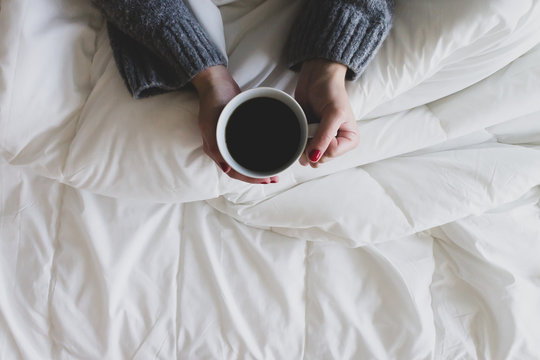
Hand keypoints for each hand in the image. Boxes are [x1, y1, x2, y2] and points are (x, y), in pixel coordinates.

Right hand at [192, 66, 278, 183]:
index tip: (267, 180)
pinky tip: (267, 154)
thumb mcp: (211, 122)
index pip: (234, 172)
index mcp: (215, 148)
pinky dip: (256, 155)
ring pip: (244, 161)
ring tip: (273, 171)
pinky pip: (245, 149)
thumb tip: (225, 169)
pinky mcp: (235, 132)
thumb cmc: (214, 99)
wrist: (215, 81)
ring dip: (258, 168)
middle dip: (257, 176)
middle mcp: (221, 148)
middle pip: (241, 169)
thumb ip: (214, 146)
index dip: (251, 179)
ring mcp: (228, 140)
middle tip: (275, 178)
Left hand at [294, 59, 359, 166]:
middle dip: (312, 144)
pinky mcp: (309, 138)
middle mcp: (337, 144)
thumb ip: (324, 137)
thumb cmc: (331, 91)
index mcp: (350, 140)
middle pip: (319, 159)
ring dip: (303, 144)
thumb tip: (314, 158)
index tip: (321, 126)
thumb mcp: (333, 114)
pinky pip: (301, 150)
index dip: (321, 143)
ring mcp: (322, 142)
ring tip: (307, 126)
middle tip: (313, 125)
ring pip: (309, 158)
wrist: (317, 78)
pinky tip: (302, 128)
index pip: (331, 154)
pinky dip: (298, 141)